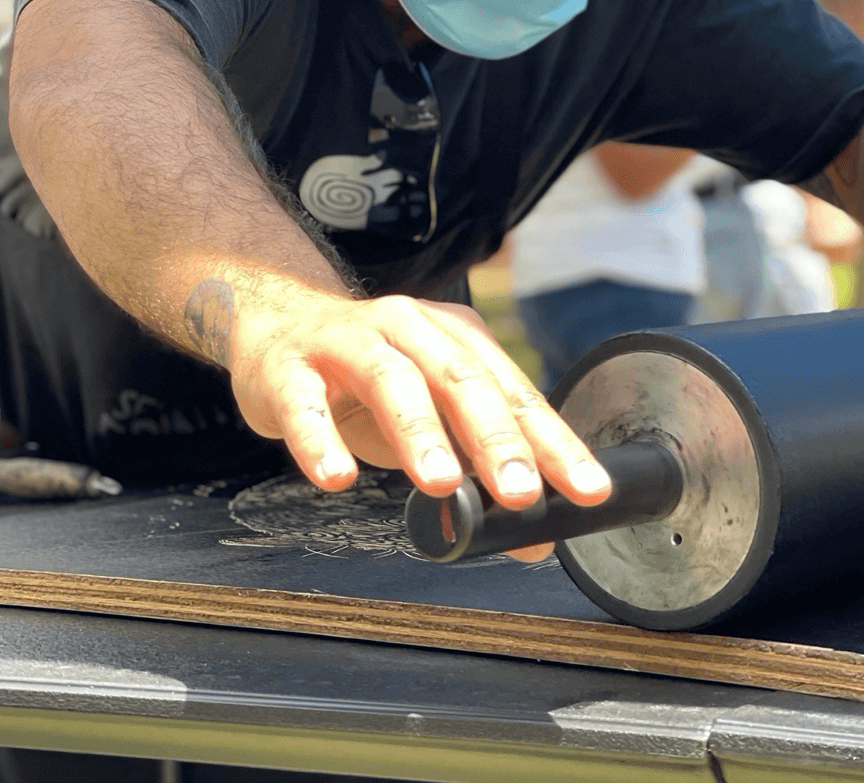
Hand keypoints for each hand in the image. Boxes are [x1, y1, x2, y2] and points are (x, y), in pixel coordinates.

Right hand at [228, 291, 611, 556]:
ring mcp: (347, 341)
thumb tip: (538, 538)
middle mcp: (408, 328)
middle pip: (459, 378)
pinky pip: (304, 402)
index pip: (512, 391)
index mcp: (453, 338)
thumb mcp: (431, 417)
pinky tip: (336, 476)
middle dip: (495, 437)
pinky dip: (320, 438)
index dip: (552, 441)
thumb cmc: (367, 380)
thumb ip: (480, 470)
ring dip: (419, 431)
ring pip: (389, 378)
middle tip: (522, 492)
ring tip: (441, 483)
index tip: (586, 488)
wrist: (277, 325)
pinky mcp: (290, 366)